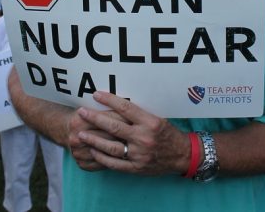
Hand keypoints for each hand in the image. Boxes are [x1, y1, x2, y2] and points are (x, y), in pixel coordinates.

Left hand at [75, 91, 189, 175]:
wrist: (183, 156)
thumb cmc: (168, 134)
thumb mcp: (157, 119)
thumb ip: (139, 114)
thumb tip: (116, 104)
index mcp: (150, 122)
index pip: (125, 108)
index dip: (109, 100)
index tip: (96, 95)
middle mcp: (144, 138)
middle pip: (114, 127)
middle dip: (95, 118)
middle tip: (82, 112)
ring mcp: (139, 154)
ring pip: (111, 147)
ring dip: (94, 140)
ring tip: (81, 133)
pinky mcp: (136, 168)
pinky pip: (115, 163)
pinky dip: (102, 157)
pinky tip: (93, 151)